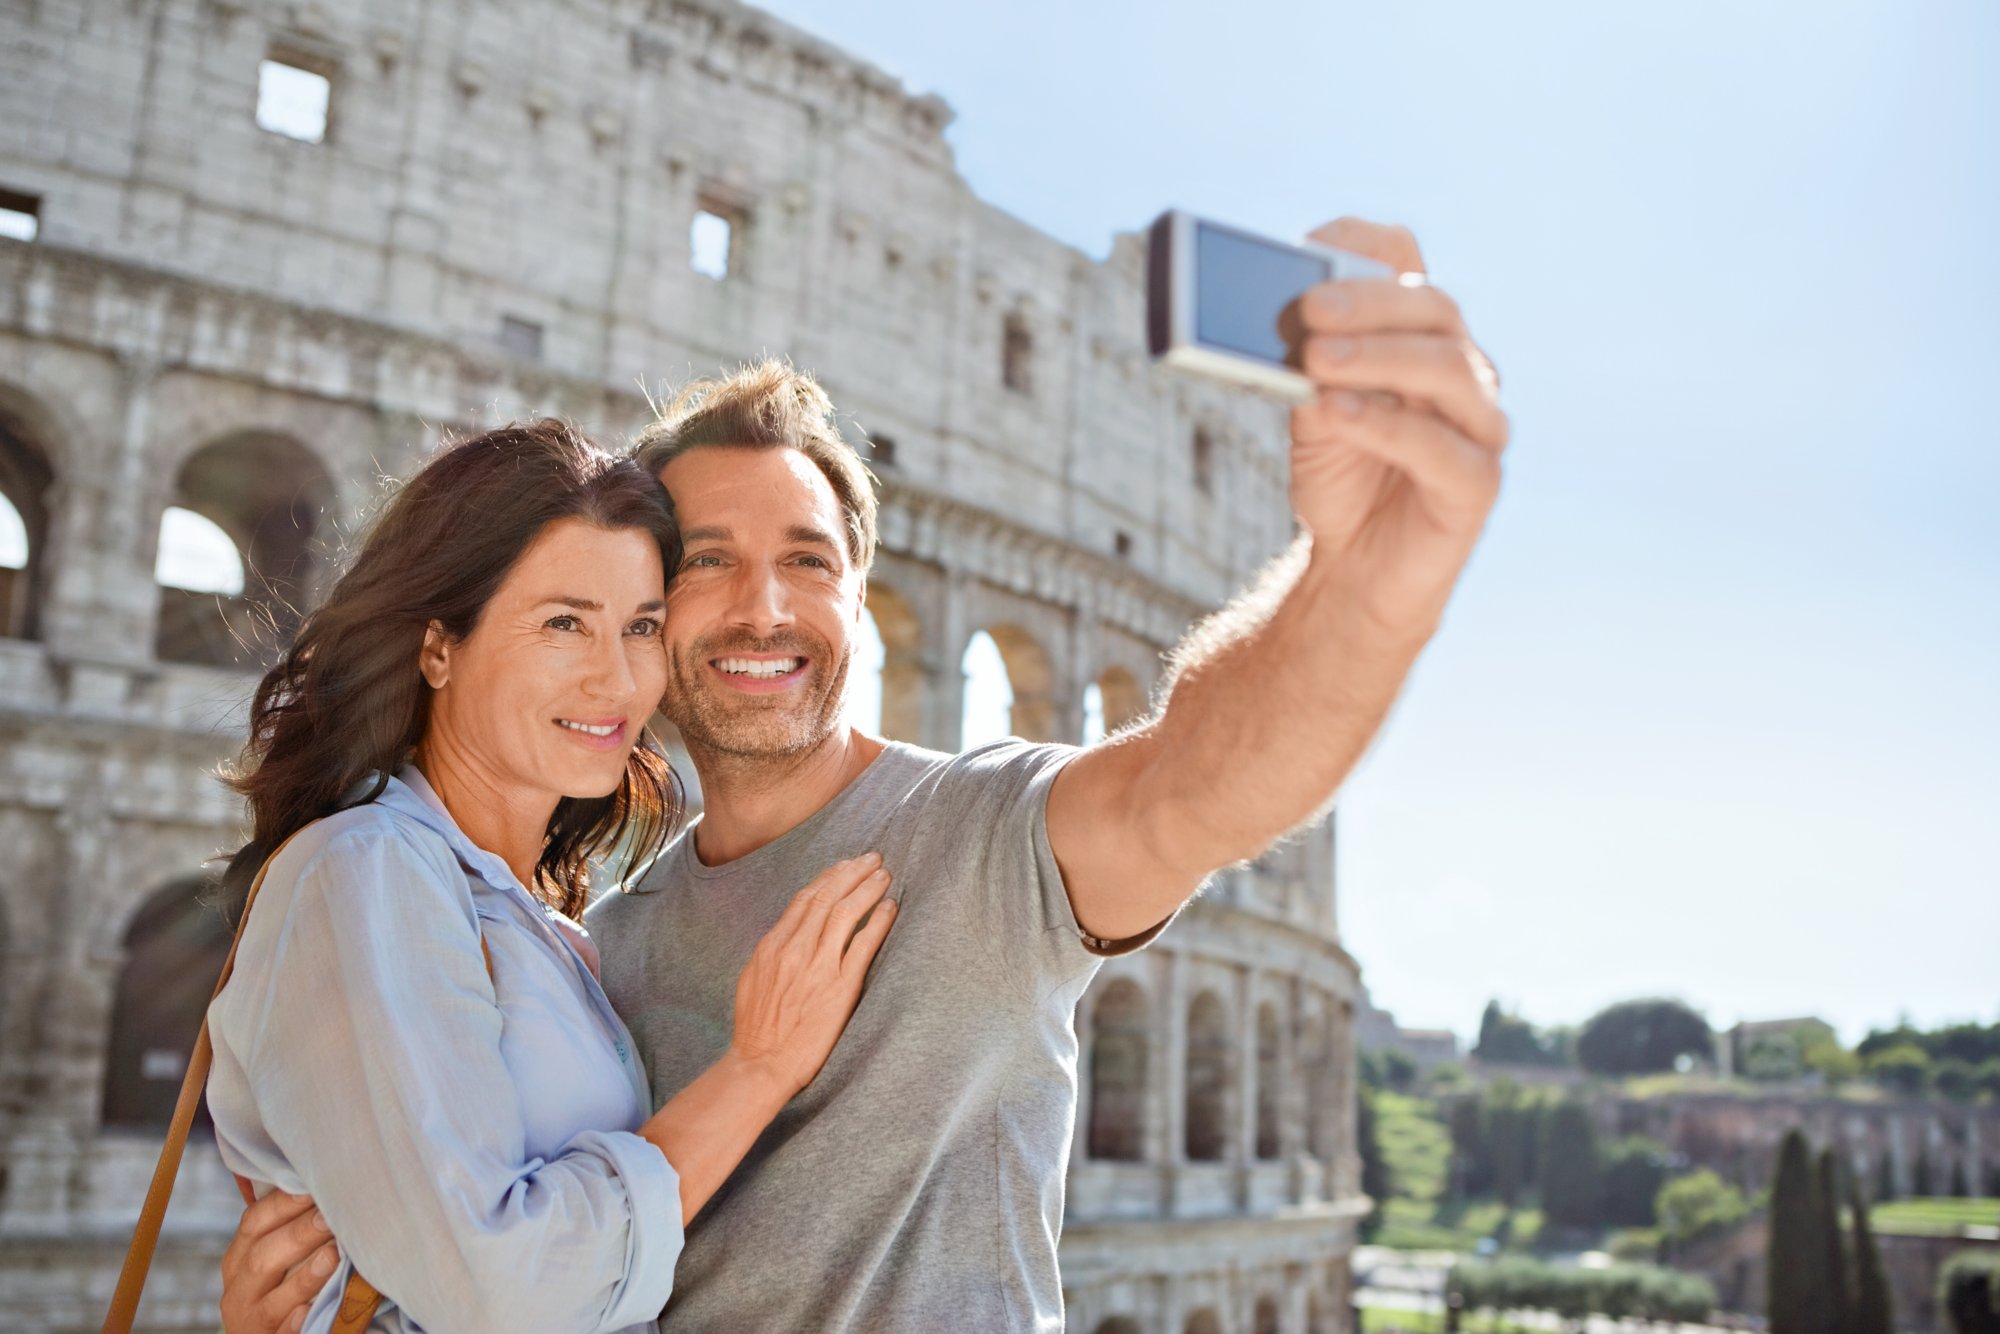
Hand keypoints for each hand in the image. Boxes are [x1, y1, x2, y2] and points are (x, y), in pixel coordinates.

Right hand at [219, 1189, 335, 1333]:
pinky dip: (295, 1322)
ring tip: (332, 1256)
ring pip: (272, 1302)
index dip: (282, 1203)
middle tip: (329, 1217)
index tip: (312, 1185)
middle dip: (298, 1235)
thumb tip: (319, 1185)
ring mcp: (251, 1322)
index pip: (254, 1223)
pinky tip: (310, 1310)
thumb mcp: (274, 1257)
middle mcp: (239, 1291)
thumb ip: (288, 1228)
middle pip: (262, 1258)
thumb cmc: (280, 1287)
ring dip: (304, 1278)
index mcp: (239, 1259)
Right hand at [729, 853, 895, 1096]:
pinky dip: (878, 922)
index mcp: (773, 946)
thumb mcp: (753, 979)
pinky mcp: (840, 988)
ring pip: (845, 913)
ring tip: (884, 875)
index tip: (845, 865)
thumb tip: (789, 931)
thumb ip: (772, 951)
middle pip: (827, 897)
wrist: (762, 1063)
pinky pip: (863, 946)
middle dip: (852, 872)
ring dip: (867, 889)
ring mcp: (818, 967)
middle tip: (873, 858)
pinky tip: (890, 908)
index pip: (804, 898)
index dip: (828, 877)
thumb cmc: (757, 1028)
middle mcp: (795, 950)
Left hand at [1287, 219, 1509, 637]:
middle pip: (1433, 312)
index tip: (1315, 243)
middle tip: (1309, 308)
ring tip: (1316, 360)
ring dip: (1378, 358)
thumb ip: (1309, 361)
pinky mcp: (1477, 484)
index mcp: (1422, 336)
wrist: (1355, 567)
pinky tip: (1338, 412)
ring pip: (1447, 371)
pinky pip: (1442, 448)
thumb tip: (1289, 317)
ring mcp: (1479, 426)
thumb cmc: (1339, 475)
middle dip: (1368, 304)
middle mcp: (1462, 370)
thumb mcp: (1309, 406)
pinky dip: (1386, 425)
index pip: (1412, 268)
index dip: (1369, 251)